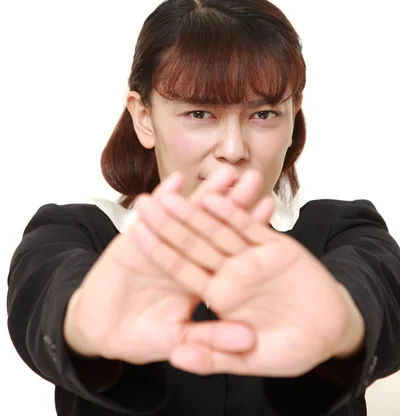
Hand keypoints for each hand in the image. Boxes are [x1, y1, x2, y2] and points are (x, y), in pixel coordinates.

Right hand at [63, 167, 259, 364]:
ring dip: (204, 192)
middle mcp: (185, 256)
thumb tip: (249, 339)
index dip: (248, 227)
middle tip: (255, 177)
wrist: (100, 330)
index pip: (229, 248)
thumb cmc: (141, 337)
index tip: (269, 206)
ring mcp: (161, 244)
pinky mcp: (134, 240)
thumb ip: (212, 339)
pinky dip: (162, 198)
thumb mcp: (179, 341)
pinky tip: (175, 181)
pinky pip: (151, 216)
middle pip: (214, 223)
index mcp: (201, 277)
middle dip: (234, 200)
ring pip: (187, 214)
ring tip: (225, 172)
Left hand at [133, 191, 364, 377]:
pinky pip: (251, 227)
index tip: (133, 232)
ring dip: (200, 208)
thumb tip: (177, 358)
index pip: (181, 268)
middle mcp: (230, 272)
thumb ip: (214, 356)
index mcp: (218, 295)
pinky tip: (218, 197)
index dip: (158, 250)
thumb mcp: (250, 360)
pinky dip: (236, 213)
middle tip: (144, 200)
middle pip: (194, 242)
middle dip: (170, 221)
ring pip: (220, 228)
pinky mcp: (275, 246)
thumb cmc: (291, 349)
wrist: (329, 333)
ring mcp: (251, 257)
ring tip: (173, 194)